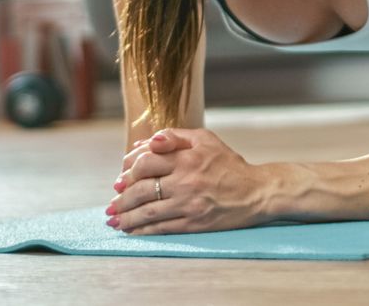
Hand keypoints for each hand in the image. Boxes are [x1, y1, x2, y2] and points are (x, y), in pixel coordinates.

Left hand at [106, 128, 269, 234]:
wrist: (257, 191)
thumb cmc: (229, 164)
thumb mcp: (206, 140)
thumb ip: (176, 136)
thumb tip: (148, 142)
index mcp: (186, 158)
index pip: (145, 162)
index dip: (128, 170)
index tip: (120, 178)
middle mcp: (185, 180)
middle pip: (141, 189)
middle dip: (121, 198)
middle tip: (112, 203)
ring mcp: (189, 204)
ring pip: (147, 211)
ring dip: (126, 217)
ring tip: (114, 220)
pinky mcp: (194, 223)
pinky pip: (162, 228)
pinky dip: (143, 231)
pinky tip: (132, 231)